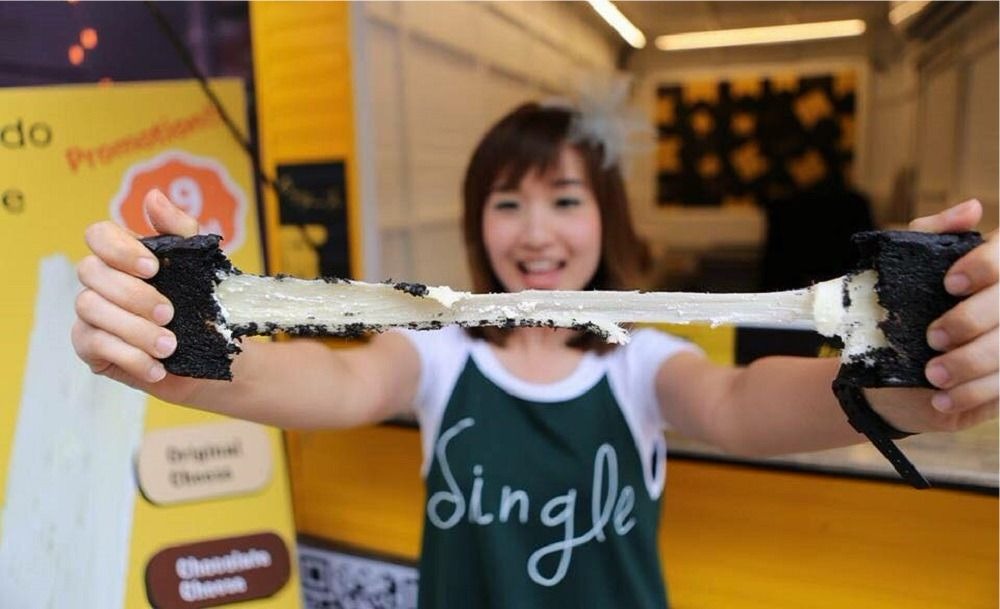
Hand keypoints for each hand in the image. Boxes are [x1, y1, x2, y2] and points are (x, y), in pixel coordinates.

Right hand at [72, 189, 203, 402]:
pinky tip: (157, 366)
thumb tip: (153, 197)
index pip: (98, 235)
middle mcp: (101, 281)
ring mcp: (91, 314)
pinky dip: (130, 357)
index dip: (119, 249)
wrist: (215, 354)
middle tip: (170, 314)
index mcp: (123, 255)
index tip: (153, 268)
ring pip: (90, 309)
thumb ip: (180, 229)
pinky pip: (94, 346)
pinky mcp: (91, 348)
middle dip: (133, 295)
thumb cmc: (204, 304)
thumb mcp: (201, 263)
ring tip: (170, 345)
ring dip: (134, 329)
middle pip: (91, 273)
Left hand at [876, 199, 997, 432]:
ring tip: (932, 375)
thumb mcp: (903, 269)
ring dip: (971, 364)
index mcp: (994, 273)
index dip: (986, 267)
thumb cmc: (900, 313)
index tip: (950, 283)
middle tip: (932, 337)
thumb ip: (931, 235)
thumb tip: (972, 208)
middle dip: (972, 321)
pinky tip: (942, 400)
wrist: (887, 377)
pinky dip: (973, 395)